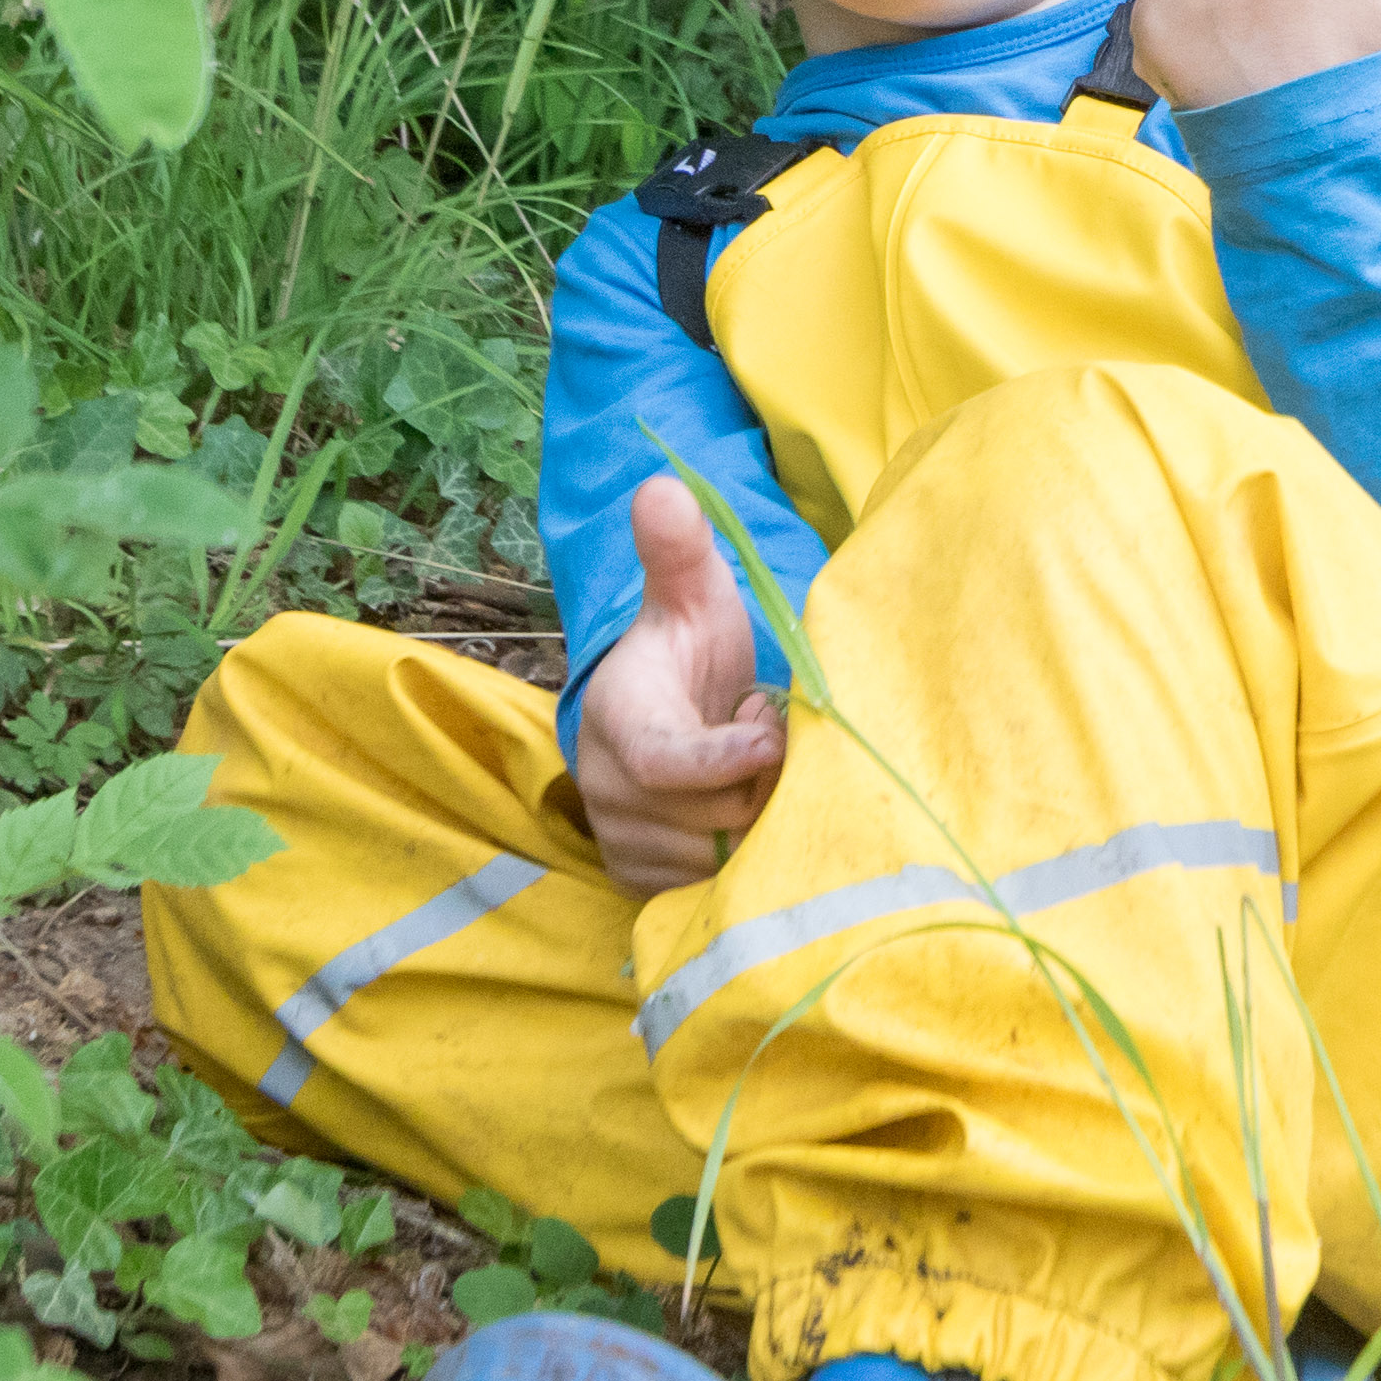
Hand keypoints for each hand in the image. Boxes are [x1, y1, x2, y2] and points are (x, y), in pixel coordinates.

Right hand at [575, 473, 787, 894]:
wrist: (660, 716)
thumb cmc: (687, 654)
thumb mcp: (691, 598)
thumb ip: (679, 550)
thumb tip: (663, 487)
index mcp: (617, 719)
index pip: (663, 760)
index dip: (723, 758)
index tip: (772, 734)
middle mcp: (607, 791)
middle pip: (713, 816)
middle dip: (762, 782)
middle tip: (765, 732)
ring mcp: (624, 845)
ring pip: (723, 860)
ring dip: (758, 820)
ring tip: (749, 768)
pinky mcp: (645, 887)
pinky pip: (715, 894)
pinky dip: (746, 863)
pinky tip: (746, 817)